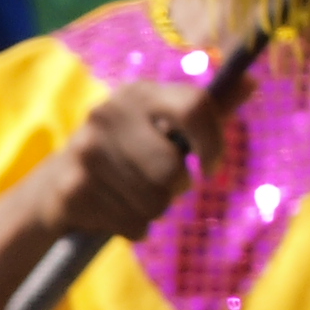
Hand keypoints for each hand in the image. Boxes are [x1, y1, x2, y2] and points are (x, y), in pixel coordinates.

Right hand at [29, 82, 215, 240]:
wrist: (57, 184)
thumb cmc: (127, 151)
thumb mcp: (161, 123)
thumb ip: (206, 108)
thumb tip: (251, 81)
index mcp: (138, 94)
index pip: (194, 106)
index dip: (214, 142)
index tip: (212, 167)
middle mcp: (107, 115)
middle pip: (173, 170)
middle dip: (176, 187)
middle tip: (161, 183)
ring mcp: (85, 153)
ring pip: (155, 203)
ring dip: (155, 210)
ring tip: (134, 196)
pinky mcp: (72, 191)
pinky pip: (133, 225)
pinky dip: (134, 227)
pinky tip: (115, 210)